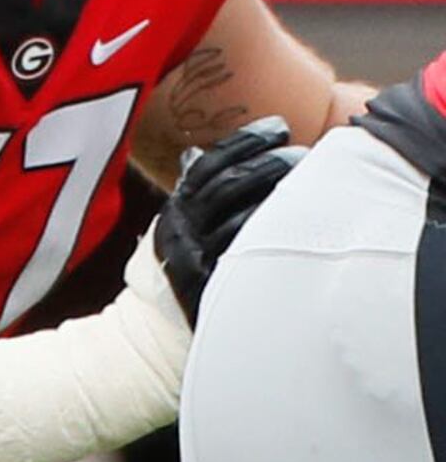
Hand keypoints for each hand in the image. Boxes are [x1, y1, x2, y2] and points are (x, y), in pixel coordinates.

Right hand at [155, 116, 301, 320]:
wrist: (152, 334)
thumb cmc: (178, 271)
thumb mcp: (176, 228)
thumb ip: (191, 194)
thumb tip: (192, 155)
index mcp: (174, 213)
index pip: (206, 167)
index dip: (243, 143)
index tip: (277, 128)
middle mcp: (182, 234)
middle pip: (226, 187)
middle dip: (266, 164)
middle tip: (299, 153)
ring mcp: (198, 262)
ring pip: (242, 220)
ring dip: (279, 196)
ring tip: (309, 178)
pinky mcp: (215, 289)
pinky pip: (251, 259)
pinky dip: (276, 238)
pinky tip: (299, 224)